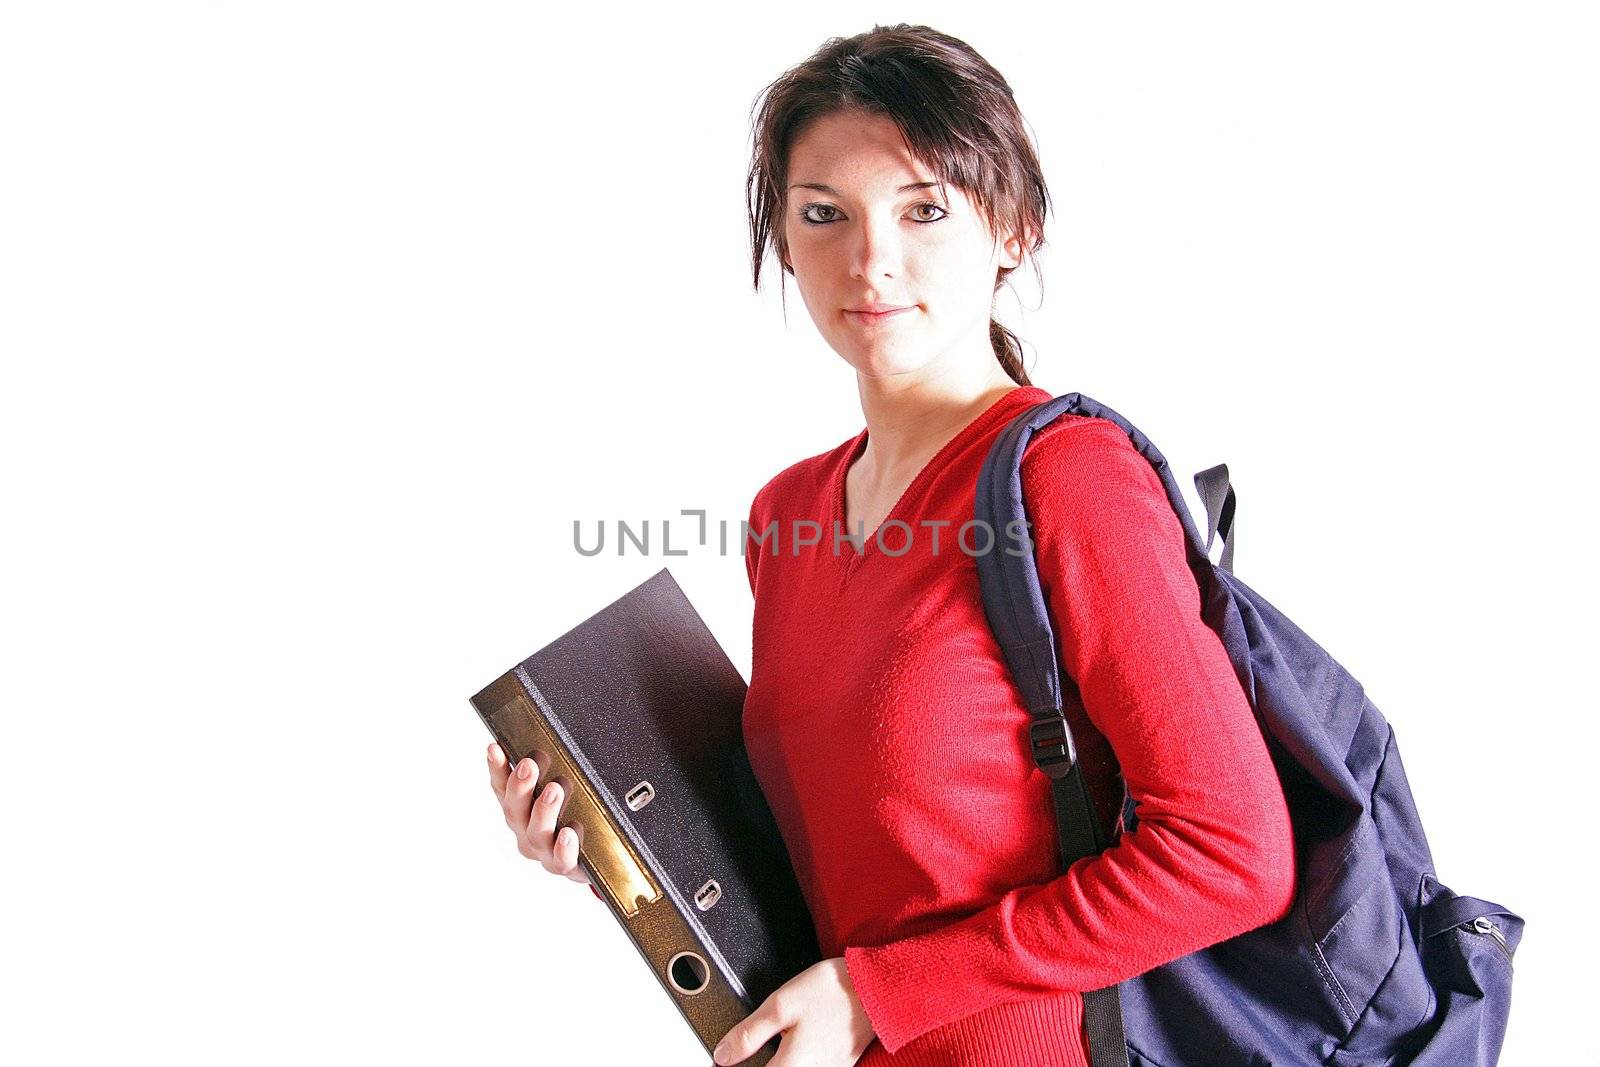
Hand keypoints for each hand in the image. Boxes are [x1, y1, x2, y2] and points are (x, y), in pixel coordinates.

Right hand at [486, 742, 588, 883]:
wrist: (593, 857)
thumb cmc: (573, 814)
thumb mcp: (562, 786)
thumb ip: (551, 766)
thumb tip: (546, 741)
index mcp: (519, 808)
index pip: (502, 786)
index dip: (497, 768)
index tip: (495, 747)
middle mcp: (525, 829)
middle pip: (514, 810)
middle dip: (520, 786)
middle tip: (529, 765)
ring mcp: (543, 850)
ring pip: (536, 833)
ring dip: (543, 810)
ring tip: (554, 790)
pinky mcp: (564, 865)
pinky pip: (562, 860)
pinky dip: (563, 848)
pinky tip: (569, 833)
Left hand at [711, 957, 873, 1065]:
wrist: (877, 988)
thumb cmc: (834, 993)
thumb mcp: (781, 1005)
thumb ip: (749, 1034)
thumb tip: (723, 1055)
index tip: (726, 1061)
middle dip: (761, 1063)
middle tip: (745, 1052)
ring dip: (780, 1061)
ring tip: (773, 1045)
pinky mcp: (839, 1066)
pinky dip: (795, 1060)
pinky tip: (794, 1045)